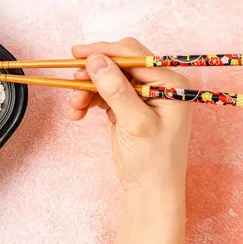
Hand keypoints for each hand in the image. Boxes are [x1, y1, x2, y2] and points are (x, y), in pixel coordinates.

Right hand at [68, 38, 192, 203]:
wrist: (150, 191)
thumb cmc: (153, 161)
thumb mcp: (134, 122)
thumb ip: (115, 89)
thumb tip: (96, 60)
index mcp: (170, 84)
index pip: (134, 56)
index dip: (105, 51)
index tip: (77, 54)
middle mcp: (159, 86)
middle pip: (119, 65)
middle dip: (94, 73)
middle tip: (72, 81)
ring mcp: (143, 97)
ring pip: (108, 79)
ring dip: (88, 89)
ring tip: (74, 106)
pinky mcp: (129, 108)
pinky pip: (105, 94)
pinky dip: (89, 100)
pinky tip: (78, 113)